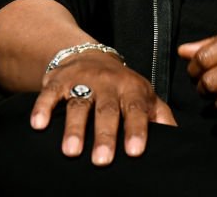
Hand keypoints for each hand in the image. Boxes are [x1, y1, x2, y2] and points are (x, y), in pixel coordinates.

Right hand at [30, 52, 176, 165]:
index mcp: (132, 90)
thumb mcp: (144, 96)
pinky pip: (50, 94)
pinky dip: (43, 108)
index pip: (136, 110)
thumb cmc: (122, 86)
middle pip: (107, 111)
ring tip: (71, 152)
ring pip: (79, 105)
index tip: (134, 152)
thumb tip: (178, 141)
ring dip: (74, 128)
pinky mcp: (58, 81)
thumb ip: (161, 116)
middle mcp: (108, 84)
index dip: (136, 130)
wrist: (89, 55)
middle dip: (105, 135)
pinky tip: (38, 125)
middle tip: (102, 161)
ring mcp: (82, 82)